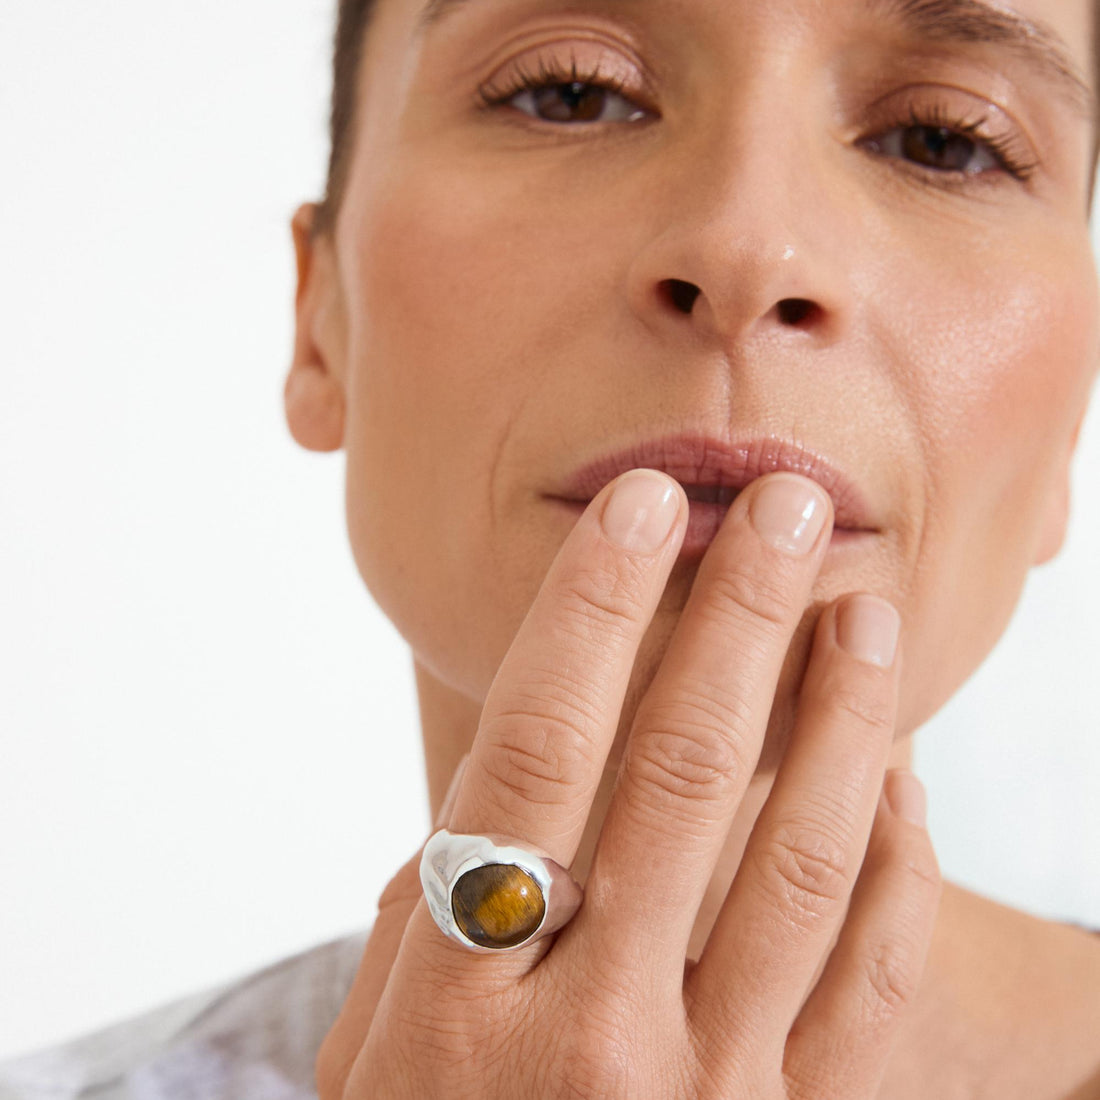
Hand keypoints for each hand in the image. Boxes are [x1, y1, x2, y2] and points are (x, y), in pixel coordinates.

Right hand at [317, 469, 941, 1098]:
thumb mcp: (373, 1051)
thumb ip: (430, 914)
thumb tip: (506, 795)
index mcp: (461, 999)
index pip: (534, 751)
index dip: (594, 612)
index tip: (644, 508)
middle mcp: (590, 1038)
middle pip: (684, 777)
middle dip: (741, 619)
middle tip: (786, 508)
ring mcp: (712, 1096)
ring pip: (806, 864)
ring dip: (844, 718)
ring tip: (865, 610)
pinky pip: (874, 981)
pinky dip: (902, 861)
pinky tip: (902, 773)